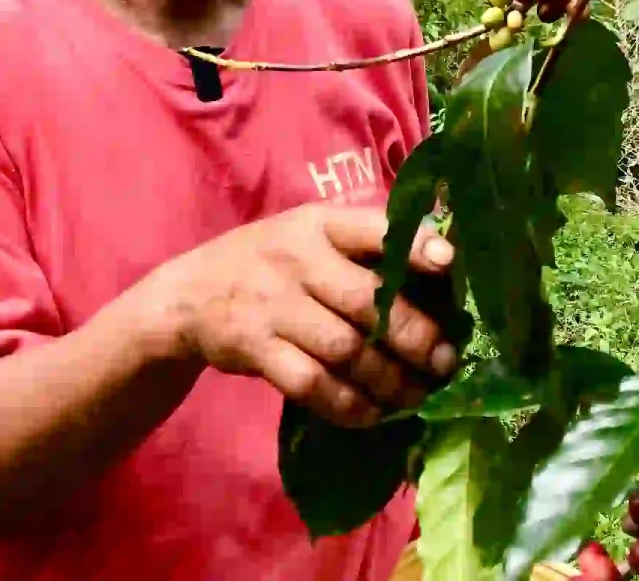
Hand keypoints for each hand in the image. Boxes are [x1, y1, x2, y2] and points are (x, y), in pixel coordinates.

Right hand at [145, 204, 456, 428]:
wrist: (188, 295)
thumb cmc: (271, 262)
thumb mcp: (309, 234)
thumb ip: (363, 244)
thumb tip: (443, 266)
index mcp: (319, 225)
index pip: (372, 228)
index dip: (413, 245)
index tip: (450, 263)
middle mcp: (297, 260)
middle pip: (369, 302)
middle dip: (415, 337)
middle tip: (445, 362)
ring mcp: (273, 305)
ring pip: (345, 350)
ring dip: (388, 379)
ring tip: (415, 395)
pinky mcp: (255, 348)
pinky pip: (310, 384)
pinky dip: (346, 404)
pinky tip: (371, 413)